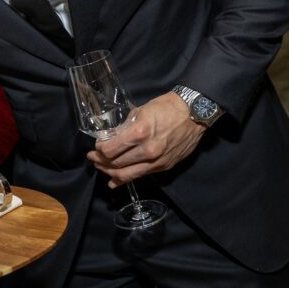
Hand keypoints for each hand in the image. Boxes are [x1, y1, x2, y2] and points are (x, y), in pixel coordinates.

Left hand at [86, 92, 205, 185]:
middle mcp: (147, 150)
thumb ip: (125, 127)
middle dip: (100, 161)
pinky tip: (114, 180)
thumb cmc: (166, 108)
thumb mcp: (140, 111)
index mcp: (140, 133)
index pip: (111, 149)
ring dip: (110, 172)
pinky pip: (140, 176)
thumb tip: (111, 137)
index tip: (97, 146)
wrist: (195, 114)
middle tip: (93, 158)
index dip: (100, 150)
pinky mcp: (164, 167)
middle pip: (116, 163)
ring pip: (126, 174)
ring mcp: (156, 161)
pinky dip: (124, 179)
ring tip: (101, 167)